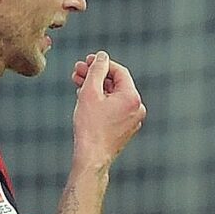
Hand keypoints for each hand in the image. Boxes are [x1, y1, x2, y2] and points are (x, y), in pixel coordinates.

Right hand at [69, 52, 144, 167]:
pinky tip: (84, 97)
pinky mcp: (126, 128)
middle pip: (116, 83)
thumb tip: (102, 56)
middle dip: (96, 75)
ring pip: (113, 96)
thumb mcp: (90, 92)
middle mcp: (137, 108)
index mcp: (132, 98)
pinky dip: (101, 100)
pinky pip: (114, 108)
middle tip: (78, 70)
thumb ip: (96, 70)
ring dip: (96, 87)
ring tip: (77, 82)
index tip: (87, 61)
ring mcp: (133, 119)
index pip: (119, 71)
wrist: (92, 156)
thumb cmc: (90, 126)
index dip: (102, 63)